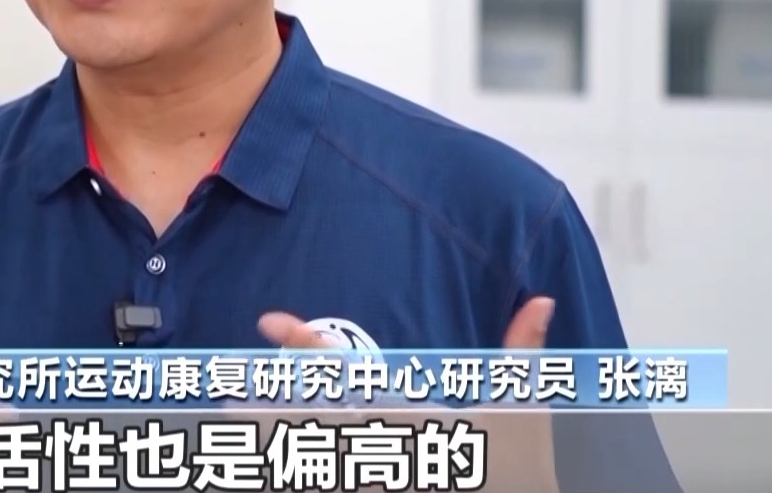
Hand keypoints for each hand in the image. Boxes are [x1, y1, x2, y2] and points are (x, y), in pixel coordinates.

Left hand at [254, 297, 559, 492]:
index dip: (305, 341)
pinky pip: (314, 475)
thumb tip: (543, 298)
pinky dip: (283, 465)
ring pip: (303, 455)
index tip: (269, 321)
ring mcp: (370, 476)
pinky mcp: (367, 487)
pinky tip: (256, 461)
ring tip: (229, 416)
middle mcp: (382, 448)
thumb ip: (524, 352)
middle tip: (229, 389)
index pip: (349, 369)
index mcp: (408, 413)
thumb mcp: (521, 409)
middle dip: (268, 401)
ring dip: (265, 439)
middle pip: (309, 415)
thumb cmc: (514, 465)